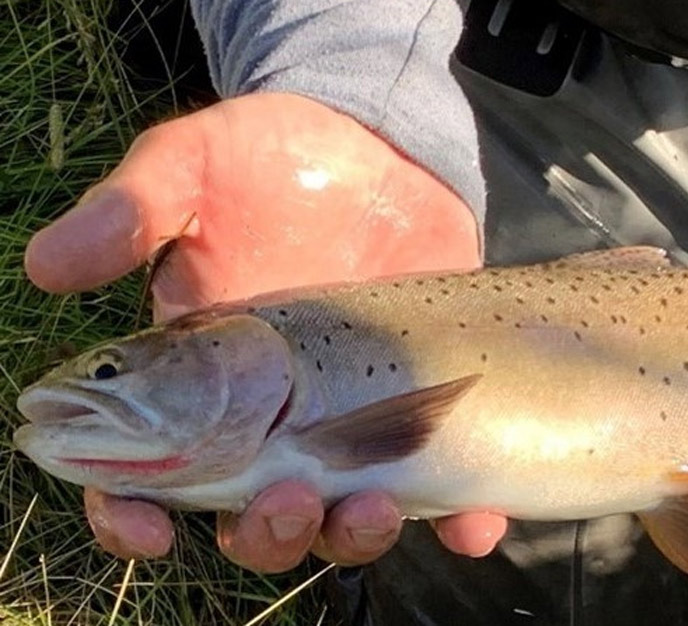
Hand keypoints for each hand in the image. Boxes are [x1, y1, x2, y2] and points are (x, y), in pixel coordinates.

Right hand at [25, 93, 505, 571]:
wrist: (379, 145)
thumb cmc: (274, 154)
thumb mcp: (196, 165)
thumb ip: (133, 211)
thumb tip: (45, 266)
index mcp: (203, 376)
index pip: (151, 469)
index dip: (132, 511)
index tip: (146, 527)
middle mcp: (275, 413)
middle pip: (254, 512)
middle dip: (266, 532)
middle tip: (286, 499)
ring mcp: (355, 414)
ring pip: (341, 512)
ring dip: (352, 533)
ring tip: (372, 507)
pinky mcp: (424, 399)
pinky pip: (443, 481)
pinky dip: (458, 518)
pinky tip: (473, 525)